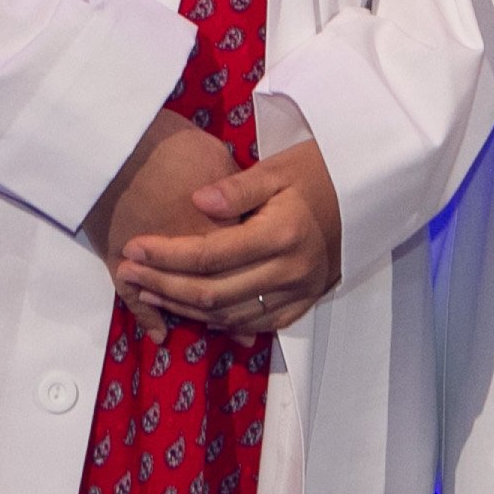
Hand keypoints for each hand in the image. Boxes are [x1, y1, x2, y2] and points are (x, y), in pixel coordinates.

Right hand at [84, 114, 239, 340]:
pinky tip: (160, 334)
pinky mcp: (118, 261)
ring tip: (214, 329)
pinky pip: (135, 301)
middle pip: (214, 292)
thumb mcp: (217, 157)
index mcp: (216, 229)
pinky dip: (149, 319)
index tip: (267, 297)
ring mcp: (150, 263)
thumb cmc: (167, 142)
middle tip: (245, 335)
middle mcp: (185, 252)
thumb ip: (238, 194)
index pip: (240, 265)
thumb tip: (254, 215)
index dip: (256, 286)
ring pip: (178, 302)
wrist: (113, 139)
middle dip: (229, 312)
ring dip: (196, 317)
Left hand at [113, 139, 344, 336]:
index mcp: (282, 234)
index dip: (167, 255)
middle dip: (163, 285)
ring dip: (182, 306)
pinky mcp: (302, 304)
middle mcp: (289, 271)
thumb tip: (195, 201)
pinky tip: (190, 308)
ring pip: (227, 315)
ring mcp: (298, 293)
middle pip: (212, 292)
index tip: (134, 247)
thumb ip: (236, 188)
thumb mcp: (278, 168)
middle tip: (127, 274)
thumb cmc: (317, 172)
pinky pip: (251, 324)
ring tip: (147, 291)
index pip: (210, 255)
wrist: (365, 194)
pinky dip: (216, 321)